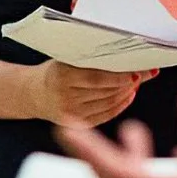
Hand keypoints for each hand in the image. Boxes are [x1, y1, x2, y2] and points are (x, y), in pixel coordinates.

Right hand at [29, 61, 154, 126]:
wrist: (33, 94)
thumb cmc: (54, 71)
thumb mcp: (66, 59)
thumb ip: (91, 59)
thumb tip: (124, 55)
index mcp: (62, 76)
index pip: (98, 78)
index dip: (120, 76)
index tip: (137, 70)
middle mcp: (66, 96)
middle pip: (106, 91)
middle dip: (128, 83)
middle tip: (143, 73)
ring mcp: (71, 113)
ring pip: (108, 103)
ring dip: (126, 93)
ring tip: (135, 82)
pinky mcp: (77, 123)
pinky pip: (106, 114)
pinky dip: (120, 105)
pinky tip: (128, 95)